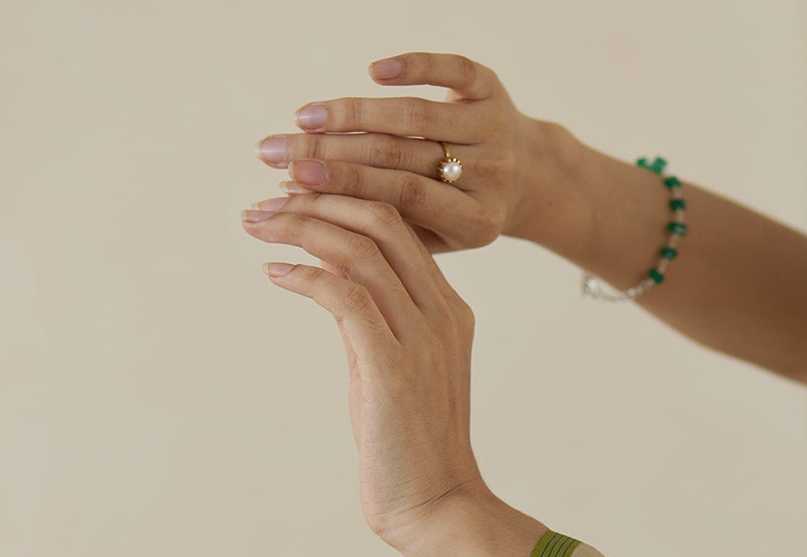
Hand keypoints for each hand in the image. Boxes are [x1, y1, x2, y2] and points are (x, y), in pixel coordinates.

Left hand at [240, 192, 487, 553]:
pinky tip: (274, 273)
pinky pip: (345, 298)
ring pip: (361, 251)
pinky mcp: (393, 369)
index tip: (294, 195)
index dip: (343, 198)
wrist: (435, 507)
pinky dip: (304, 276)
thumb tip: (330, 277)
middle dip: (317, 198)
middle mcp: (442, 315)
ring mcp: (422, 340)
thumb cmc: (408, 446)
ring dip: (301, 228)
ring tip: (258, 224)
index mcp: (449, 310)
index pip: (400, 226)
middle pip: (382, 221)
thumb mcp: (389, 367)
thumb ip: (371, 319)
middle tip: (266, 201)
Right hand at [251, 52, 553, 255]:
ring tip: (302, 118)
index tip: (292, 184)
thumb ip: (386, 235)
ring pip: (415, 114)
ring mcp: (492, 128)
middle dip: (331, 152)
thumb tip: (307, 233)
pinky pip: (450, 70)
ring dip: (353, 113)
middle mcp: (487, 173)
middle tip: (275, 152)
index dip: (345, 189)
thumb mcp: (438, 240)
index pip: (400, 199)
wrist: (531, 180)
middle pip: (398, 156)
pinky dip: (411, 65)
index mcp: (474, 221)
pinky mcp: (491, 88)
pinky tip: (373, 71)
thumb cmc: (463, 213)